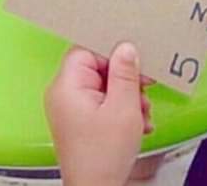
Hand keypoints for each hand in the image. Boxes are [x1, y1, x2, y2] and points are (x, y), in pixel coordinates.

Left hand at [45, 43, 152, 185]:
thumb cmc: (103, 157)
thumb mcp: (123, 109)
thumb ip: (125, 73)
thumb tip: (125, 48)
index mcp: (67, 84)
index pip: (87, 49)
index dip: (113, 53)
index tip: (134, 62)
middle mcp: (63, 93)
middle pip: (97, 68)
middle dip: (124, 80)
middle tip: (143, 90)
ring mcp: (69, 108)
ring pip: (103, 86)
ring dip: (126, 97)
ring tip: (142, 114)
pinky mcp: (78, 120)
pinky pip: (100, 102)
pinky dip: (119, 109)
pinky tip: (136, 123)